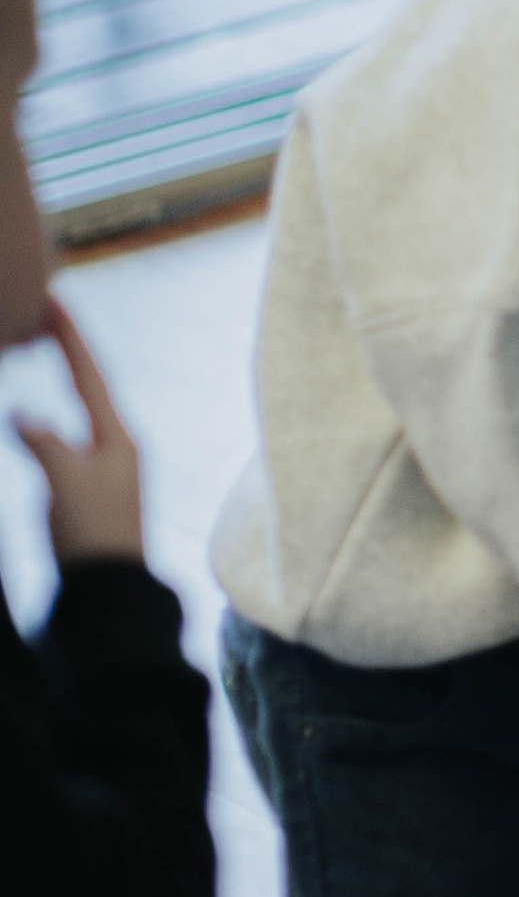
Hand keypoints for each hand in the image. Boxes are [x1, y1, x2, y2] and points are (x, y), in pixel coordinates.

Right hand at [13, 298, 143, 567]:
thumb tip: (23, 414)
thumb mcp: (66, 483)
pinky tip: (40, 422)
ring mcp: (105, 472)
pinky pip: (66, 441)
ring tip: (48, 350)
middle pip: (91, 386)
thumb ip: (44, 442)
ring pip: (80, 412)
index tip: (57, 300)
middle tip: (49, 314)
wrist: (110, 596)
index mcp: (117, 438)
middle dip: (69, 350)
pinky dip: (50, 420)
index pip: (91, 375)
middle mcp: (117, 448)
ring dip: (65, 380)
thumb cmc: (93, 537)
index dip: (72, 338)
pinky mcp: (89, 495)